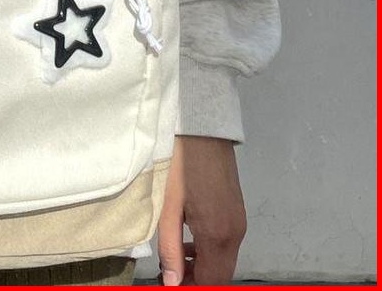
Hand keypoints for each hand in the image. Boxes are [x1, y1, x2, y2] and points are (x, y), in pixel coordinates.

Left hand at [157, 135, 247, 284]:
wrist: (202, 131)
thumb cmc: (179, 165)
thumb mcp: (167, 206)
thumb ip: (169, 247)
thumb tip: (172, 283)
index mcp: (218, 235)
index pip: (212, 283)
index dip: (192, 288)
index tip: (171, 285)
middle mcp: (235, 234)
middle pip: (221, 275)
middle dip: (198, 281)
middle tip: (171, 276)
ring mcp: (239, 222)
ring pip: (224, 260)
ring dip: (203, 268)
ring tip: (175, 261)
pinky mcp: (237, 211)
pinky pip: (226, 243)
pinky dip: (209, 251)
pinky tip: (188, 241)